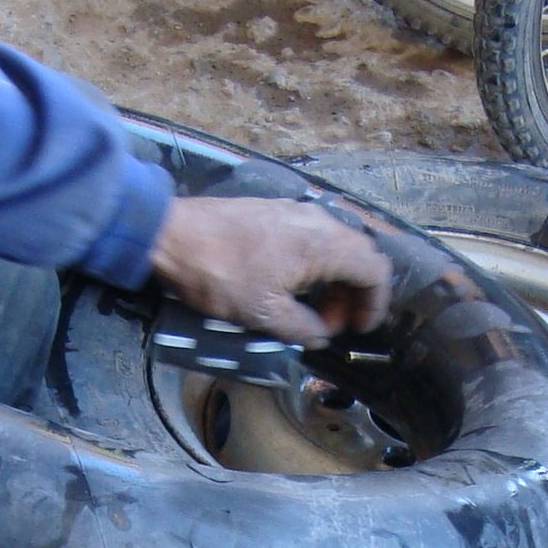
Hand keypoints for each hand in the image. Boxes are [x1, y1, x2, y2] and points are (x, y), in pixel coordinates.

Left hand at [148, 196, 394, 346]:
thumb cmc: (219, 272)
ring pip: (336, 247)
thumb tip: (321, 335)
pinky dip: (315, 266)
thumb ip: (303, 327)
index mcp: (324, 243)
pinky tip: (292, 287)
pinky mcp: (276, 213)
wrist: (171, 234)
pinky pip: (313, 239)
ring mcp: (297, 212)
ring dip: (333, 282)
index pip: (376, 271)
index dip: (375, 304)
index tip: (359, 328)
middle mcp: (319, 221)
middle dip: (354, 295)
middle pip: (360, 257)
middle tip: (331, 324)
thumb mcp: (263, 313)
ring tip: (310, 311)